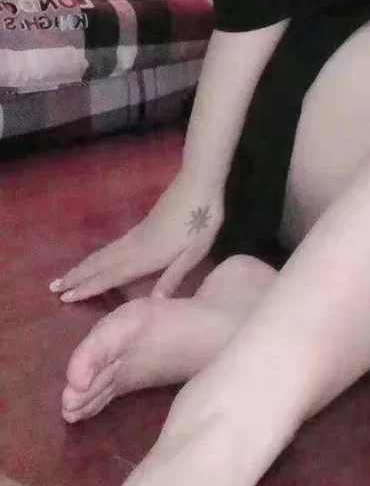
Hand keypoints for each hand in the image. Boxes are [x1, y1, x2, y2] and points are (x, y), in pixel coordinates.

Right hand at [49, 169, 224, 302]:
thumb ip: (175, 276)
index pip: (112, 275)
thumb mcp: (195, 252)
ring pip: (103, 254)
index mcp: (147, 256)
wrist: (199, 182)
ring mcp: (136, 235)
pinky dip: (97, 256)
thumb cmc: (201, 219)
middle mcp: (135, 246)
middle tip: (52, 288)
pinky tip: (96, 260)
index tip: (65, 297)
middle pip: (100, 264)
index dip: (89, 287)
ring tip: (65, 276)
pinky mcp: (140, 227)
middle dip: (76, 277)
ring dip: (83, 266)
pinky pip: (111, 246)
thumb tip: (155, 302)